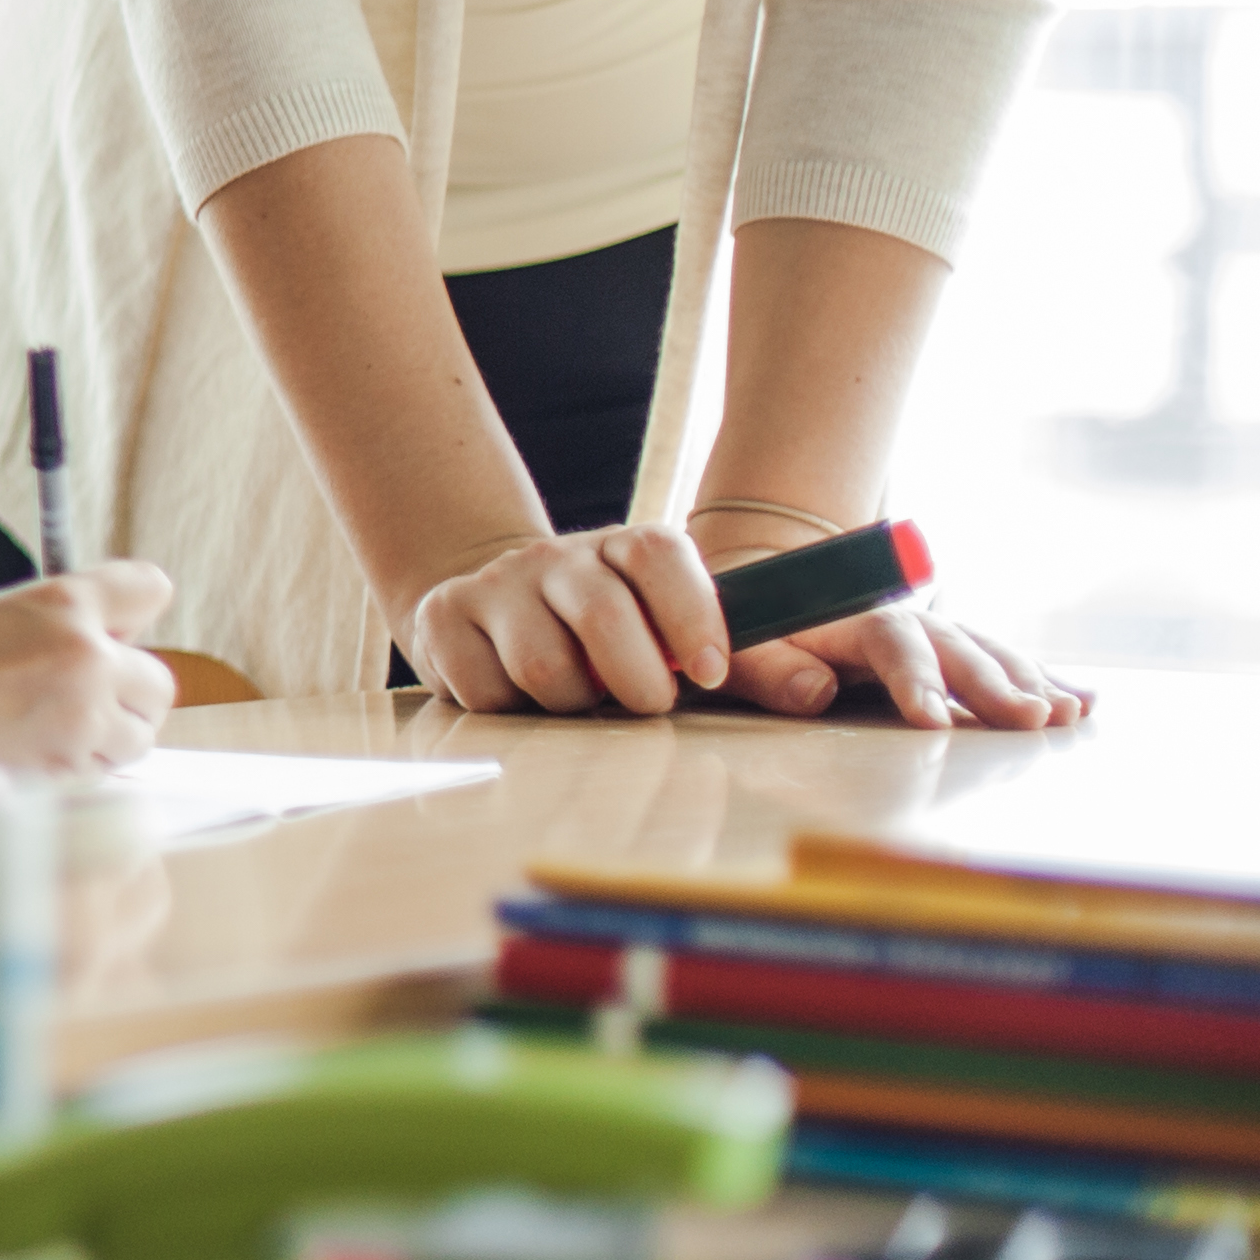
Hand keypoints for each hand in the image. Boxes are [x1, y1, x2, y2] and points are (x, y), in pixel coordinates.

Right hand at [0, 561, 174, 770]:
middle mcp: (85, 654)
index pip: (148, 589)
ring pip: (136, 736)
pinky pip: (99, 773)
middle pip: (157, 683)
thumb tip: (113, 649)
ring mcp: (81, 715)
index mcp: (65, 600)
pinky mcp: (64, 767)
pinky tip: (25, 750)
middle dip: (125, 694)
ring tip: (45, 727)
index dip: (133, 612)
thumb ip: (60, 626)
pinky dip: (75, 767)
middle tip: (76, 696)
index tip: (117, 629)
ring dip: (105, 736)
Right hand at [407, 524, 727, 716]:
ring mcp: (495, 583)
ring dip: (568, 704)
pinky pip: (485, 690)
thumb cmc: (603, 639)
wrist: (490, 607)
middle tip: (647, 705)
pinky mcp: (442, 616)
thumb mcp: (666, 632)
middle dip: (635, 680)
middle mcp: (555, 557)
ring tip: (574, 698)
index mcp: (620, 549)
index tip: (709, 672)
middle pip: (602, 615)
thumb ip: (736, 661)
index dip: (691, 614)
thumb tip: (816, 691)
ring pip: (542, 666)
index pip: (658, 555)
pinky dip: (510, 709)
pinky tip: (518, 694)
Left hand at [715, 592, 1092, 729]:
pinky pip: (1003, 661)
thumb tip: (816, 693)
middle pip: (954, 651)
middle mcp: (904, 621)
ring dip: (1030, 682)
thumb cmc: (752, 631)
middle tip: (1030, 720)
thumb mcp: (743, 647)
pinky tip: (1084, 700)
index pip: (890, 645)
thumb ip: (772, 670)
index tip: (933, 721)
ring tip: (1066, 713)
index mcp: (852, 618)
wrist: (773, 588)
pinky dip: (1044, 678)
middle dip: (993, 686)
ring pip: (989, 654)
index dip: (913, 681)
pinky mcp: (952, 650)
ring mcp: (934, 634)